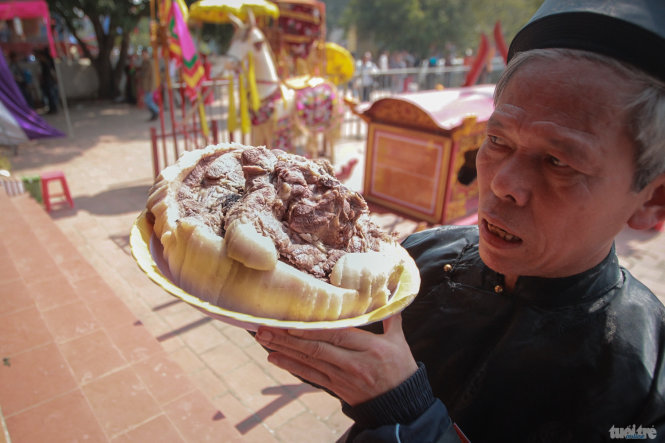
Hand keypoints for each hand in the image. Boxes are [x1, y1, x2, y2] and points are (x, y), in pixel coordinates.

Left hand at [255, 313, 417, 405]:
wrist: (400, 405)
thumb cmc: (400, 369)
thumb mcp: (399, 342)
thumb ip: (390, 318)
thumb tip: (387, 294)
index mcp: (370, 348)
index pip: (338, 336)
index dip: (314, 330)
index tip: (292, 322)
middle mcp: (353, 363)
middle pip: (317, 348)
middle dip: (288, 338)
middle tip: (265, 328)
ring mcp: (342, 377)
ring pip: (309, 361)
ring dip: (284, 350)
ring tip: (263, 339)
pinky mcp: (335, 388)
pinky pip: (309, 376)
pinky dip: (290, 367)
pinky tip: (273, 358)